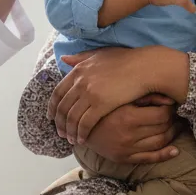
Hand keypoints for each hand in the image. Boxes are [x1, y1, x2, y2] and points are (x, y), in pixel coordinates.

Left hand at [48, 46, 162, 144]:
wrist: (144, 67)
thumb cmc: (126, 60)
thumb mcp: (99, 54)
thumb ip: (80, 58)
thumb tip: (63, 59)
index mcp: (78, 70)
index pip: (57, 92)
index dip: (52, 107)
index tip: (51, 117)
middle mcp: (80, 81)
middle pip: (62, 107)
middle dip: (59, 123)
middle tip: (59, 133)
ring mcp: (89, 93)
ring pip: (72, 118)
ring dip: (69, 131)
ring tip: (70, 139)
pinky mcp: (101, 105)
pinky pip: (85, 123)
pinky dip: (81, 133)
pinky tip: (81, 139)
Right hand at [83, 94, 181, 163]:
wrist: (78, 126)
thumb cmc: (101, 106)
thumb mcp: (120, 97)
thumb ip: (144, 96)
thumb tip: (170, 100)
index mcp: (127, 116)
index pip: (161, 115)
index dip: (170, 110)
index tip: (171, 105)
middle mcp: (128, 134)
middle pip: (163, 128)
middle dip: (173, 121)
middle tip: (176, 115)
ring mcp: (127, 148)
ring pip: (160, 142)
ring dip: (172, 135)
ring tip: (175, 127)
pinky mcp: (124, 158)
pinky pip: (150, 158)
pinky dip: (165, 155)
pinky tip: (175, 150)